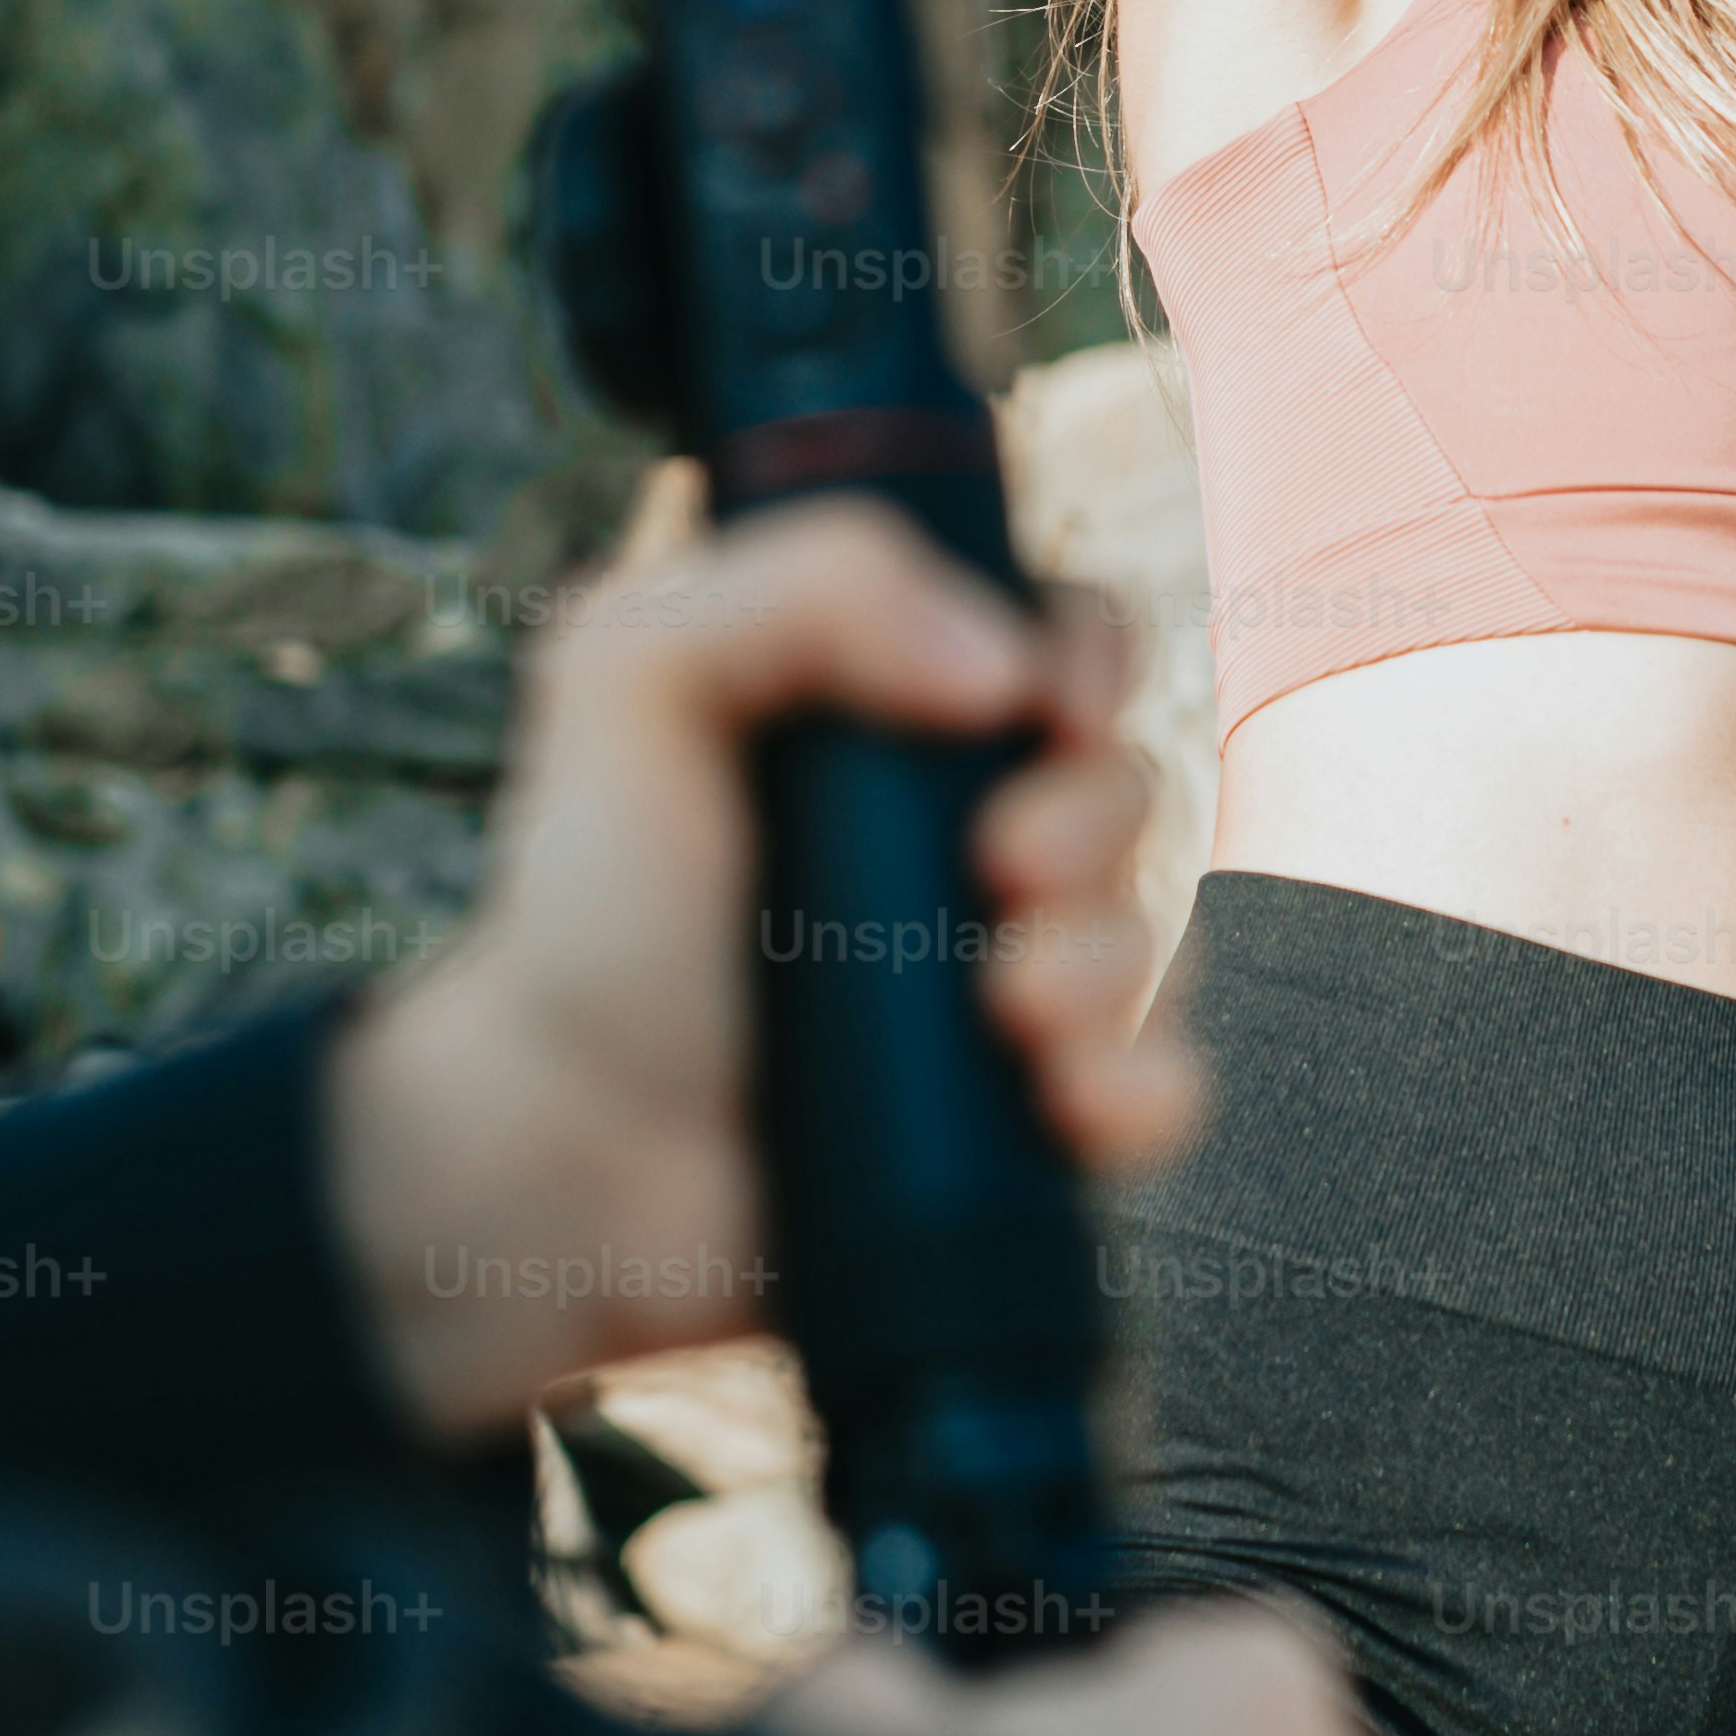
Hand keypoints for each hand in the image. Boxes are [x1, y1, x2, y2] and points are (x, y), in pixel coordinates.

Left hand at [321, 497, 1191, 1437]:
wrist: (572, 1150)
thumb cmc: (593, 909)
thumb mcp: (631, 675)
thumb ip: (799, 585)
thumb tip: (1006, 668)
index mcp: (894, 715)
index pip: (1066, 636)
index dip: (1090, 658)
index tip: (1049, 707)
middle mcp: (967, 837)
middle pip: (1127, 781)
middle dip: (1090, 822)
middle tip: (1000, 871)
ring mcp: (1006, 976)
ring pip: (1154, 936)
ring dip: (1108, 962)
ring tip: (1006, 1009)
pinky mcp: (1028, 1113)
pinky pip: (1163, 1088)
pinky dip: (1143, 1088)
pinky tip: (1067, 1101)